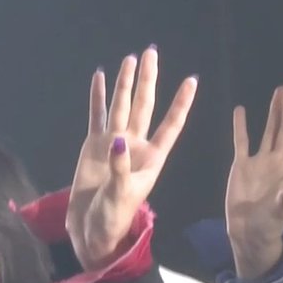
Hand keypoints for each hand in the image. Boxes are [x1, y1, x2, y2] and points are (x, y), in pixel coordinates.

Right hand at [67, 47, 198, 269]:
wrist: (91, 228)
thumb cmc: (114, 217)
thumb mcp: (121, 194)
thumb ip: (121, 167)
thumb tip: (119, 139)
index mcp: (152, 159)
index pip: (171, 125)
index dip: (180, 103)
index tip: (191, 80)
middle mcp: (136, 145)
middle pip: (144, 106)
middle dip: (148, 80)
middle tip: (151, 53)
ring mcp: (115, 143)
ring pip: (121, 106)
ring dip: (125, 83)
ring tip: (130, 59)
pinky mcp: (94, 146)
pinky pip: (97, 116)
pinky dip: (98, 97)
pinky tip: (100, 77)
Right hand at [226, 82, 282, 279]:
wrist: (247, 232)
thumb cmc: (269, 224)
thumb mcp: (279, 212)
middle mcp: (277, 160)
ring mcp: (259, 162)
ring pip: (268, 131)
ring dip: (273, 112)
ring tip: (278, 91)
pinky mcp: (241, 166)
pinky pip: (242, 142)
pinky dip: (241, 127)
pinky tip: (241, 110)